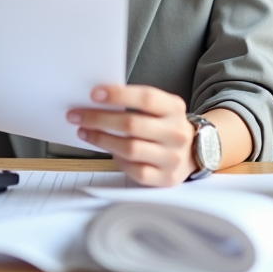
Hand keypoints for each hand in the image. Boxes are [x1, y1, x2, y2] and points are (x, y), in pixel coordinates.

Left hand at [67, 85, 195, 186]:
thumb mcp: (161, 108)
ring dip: (101, 139)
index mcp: (174, 108)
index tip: (94, 94)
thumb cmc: (166, 126)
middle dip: (99, 118)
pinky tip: (108, 151)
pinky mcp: (166, 178)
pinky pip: (135, 170)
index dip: (119, 95)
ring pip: (130, 148)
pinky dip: (118, 160)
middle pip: (132, 124)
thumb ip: (136, 103)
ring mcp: (173, 157)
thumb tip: (97, 100)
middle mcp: (176, 132)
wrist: (195, 152)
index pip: (146, 98)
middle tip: (77, 115)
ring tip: (85, 132)